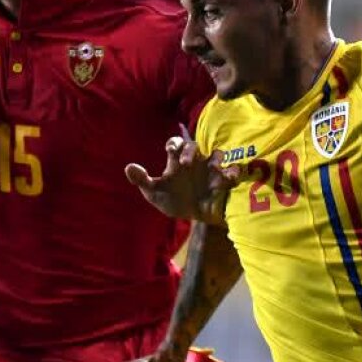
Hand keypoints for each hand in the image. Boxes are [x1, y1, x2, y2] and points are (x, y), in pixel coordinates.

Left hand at [124, 126, 238, 222]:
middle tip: (185, 164)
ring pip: (217, 154)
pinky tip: (227, 180)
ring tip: (213, 171)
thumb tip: (129, 167)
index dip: (174, 144)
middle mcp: (195, 162)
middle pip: (194, 146)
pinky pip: (233, 171)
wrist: (195, 217)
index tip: (170, 152)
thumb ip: (143, 181)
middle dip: (190, 151)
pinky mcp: (224, 180)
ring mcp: (210, 170)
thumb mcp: (155, 194)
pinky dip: (232, 173)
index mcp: (177, 163)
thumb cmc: (175, 201)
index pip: (176, 144)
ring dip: (215, 159)